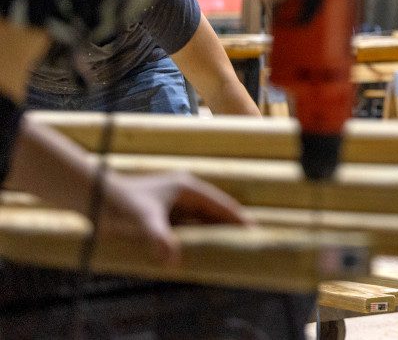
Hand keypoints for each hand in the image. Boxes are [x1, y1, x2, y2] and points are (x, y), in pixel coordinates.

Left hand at [101, 171, 247, 265]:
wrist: (92, 196)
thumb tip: (173, 260)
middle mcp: (184, 194)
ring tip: (231, 247)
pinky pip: (187, 228)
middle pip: (214, 212)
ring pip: (201, 220)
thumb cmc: (119, 203)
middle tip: (249, 242)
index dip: (238, 217)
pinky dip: (196, 238)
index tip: (254, 230)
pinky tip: (200, 250)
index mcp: (187, 187)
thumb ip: (159, 238)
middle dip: (230, 226)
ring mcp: (173, 204)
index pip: (221, 204)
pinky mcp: (162, 215)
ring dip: (214, 232)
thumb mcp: (142, 220)